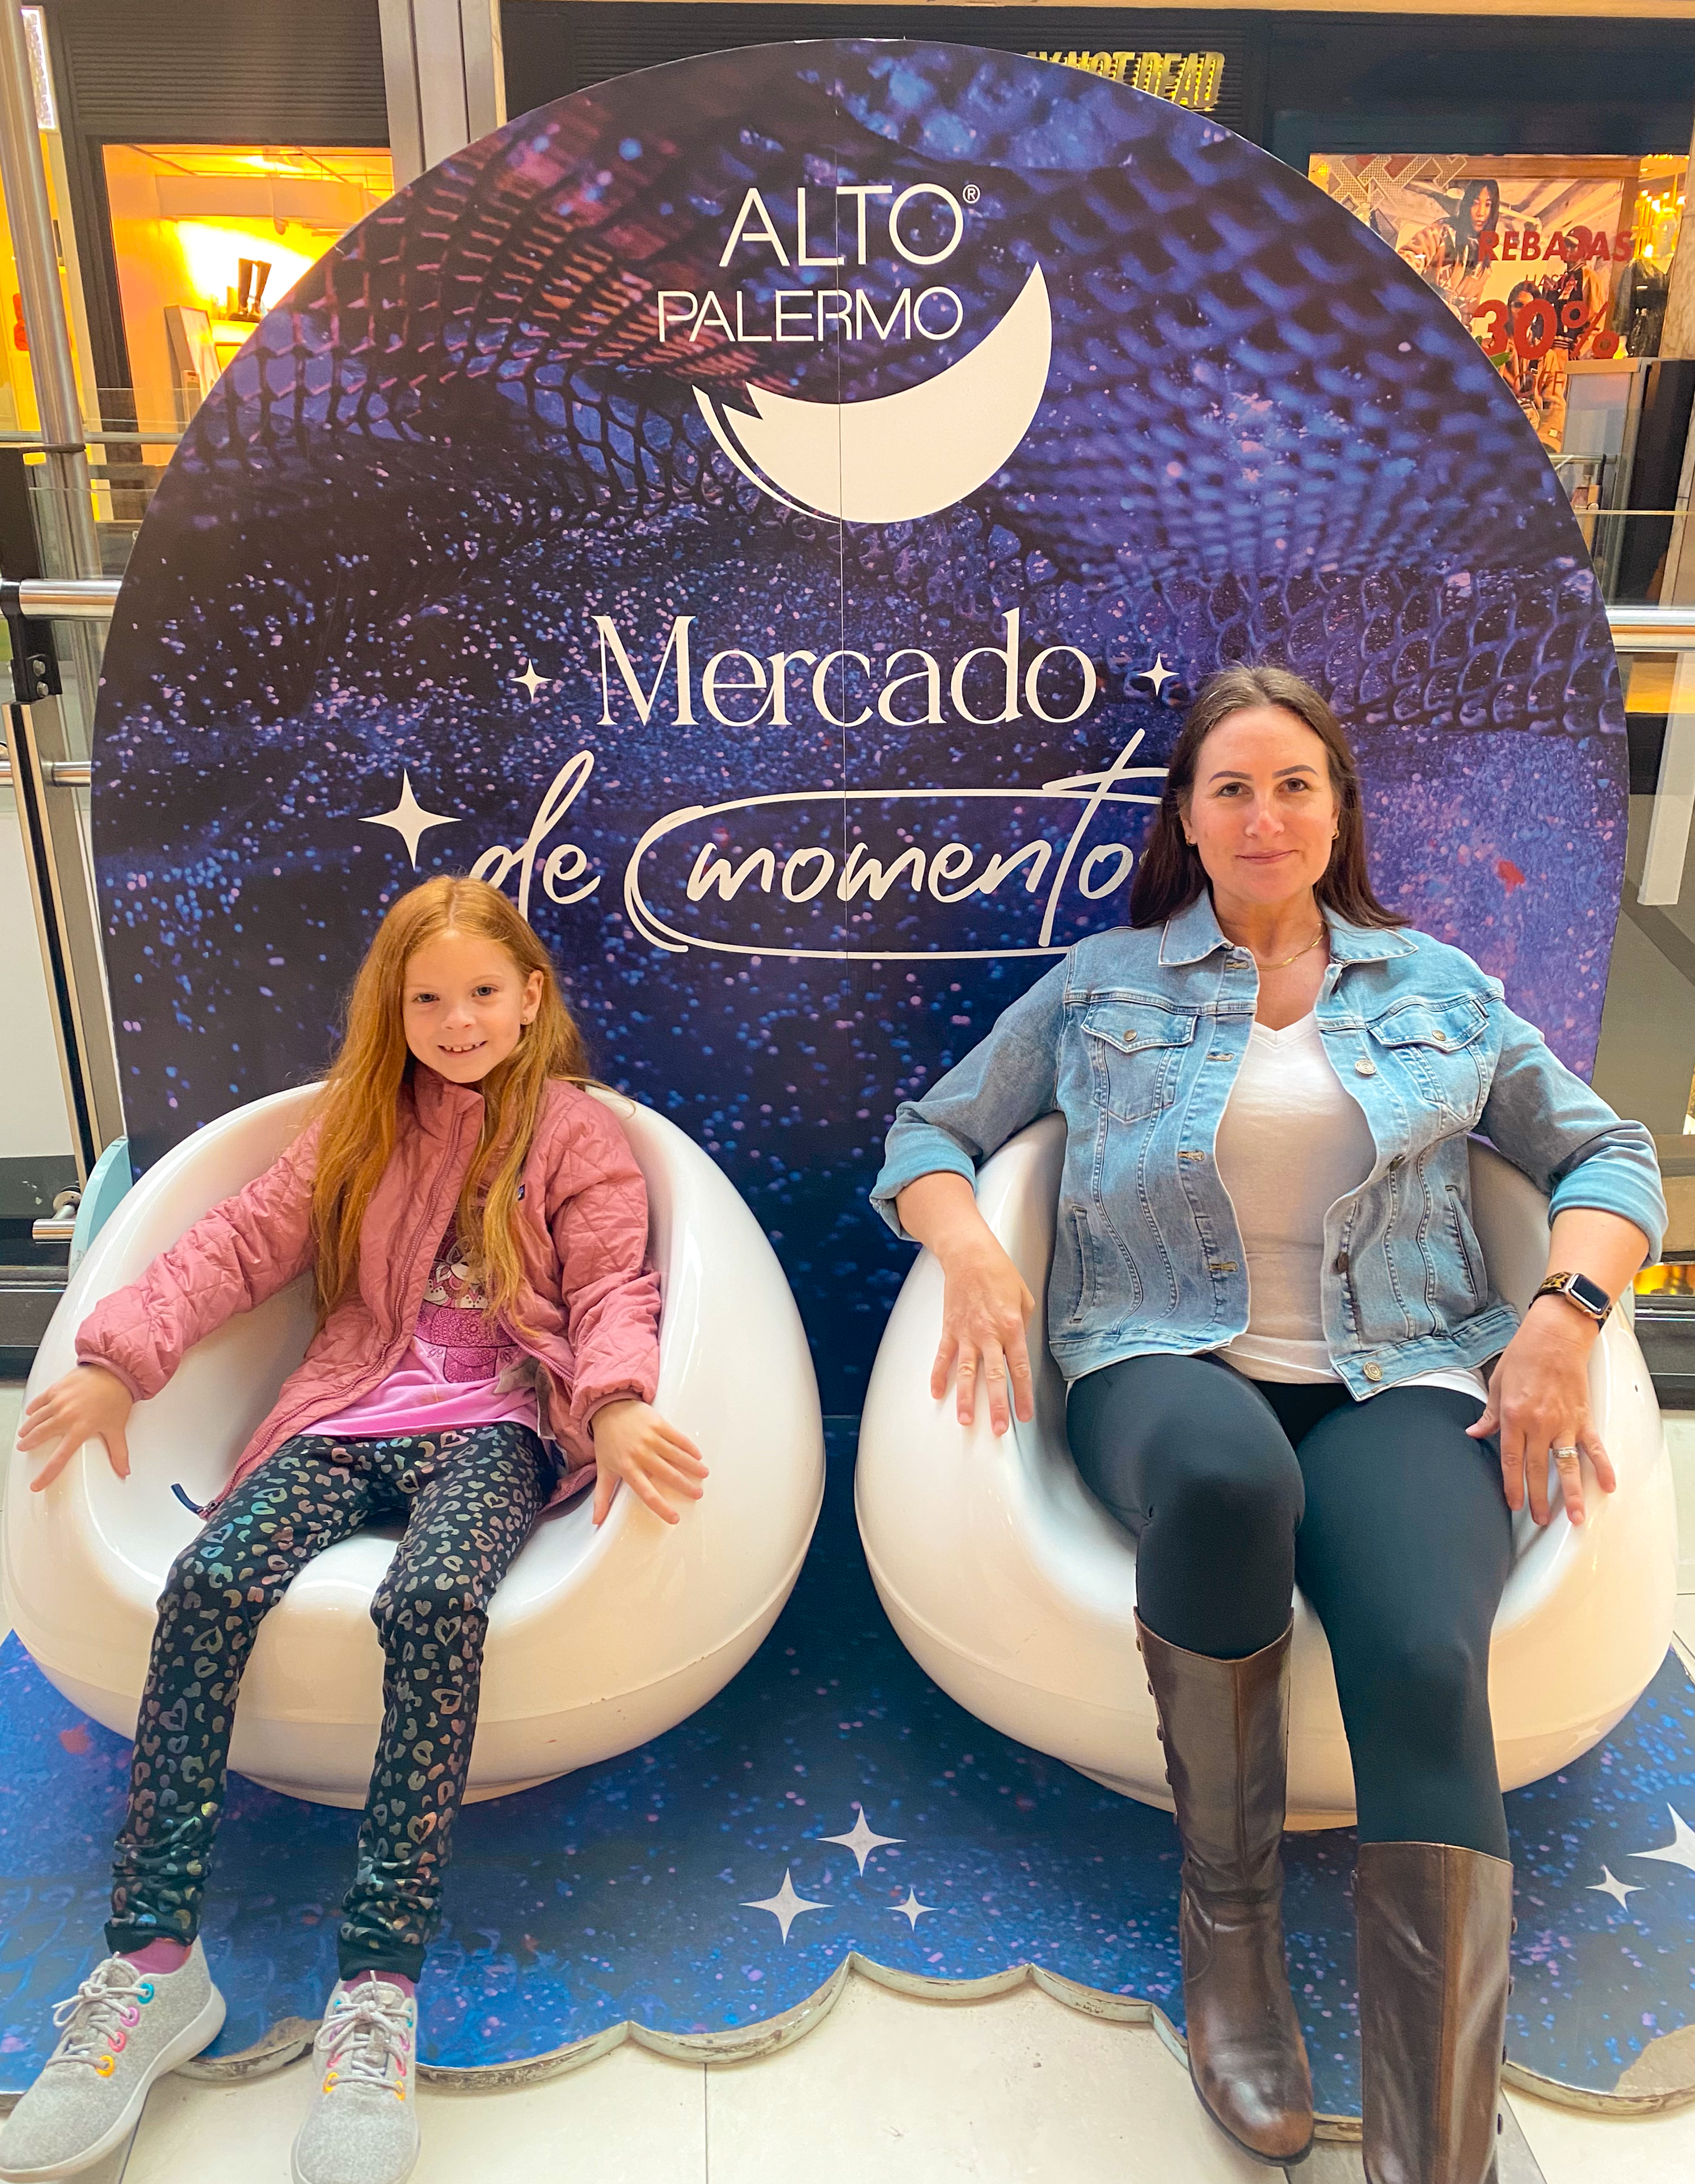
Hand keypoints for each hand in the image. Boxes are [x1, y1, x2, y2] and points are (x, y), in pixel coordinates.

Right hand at [16, 1365, 133, 1491]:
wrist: (115, 1370)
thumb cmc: (116, 1397)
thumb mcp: (117, 1428)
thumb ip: (119, 1452)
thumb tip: (124, 1470)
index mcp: (80, 1430)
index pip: (59, 1459)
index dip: (46, 1474)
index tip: (37, 1484)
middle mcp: (66, 1417)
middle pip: (40, 1436)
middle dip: (29, 1444)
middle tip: (24, 1448)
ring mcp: (58, 1402)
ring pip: (36, 1419)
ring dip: (28, 1428)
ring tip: (24, 1434)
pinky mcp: (56, 1389)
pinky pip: (39, 1401)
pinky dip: (33, 1409)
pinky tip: (30, 1413)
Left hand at [590, 1399, 706, 1525]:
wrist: (608, 1407)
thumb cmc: (606, 1442)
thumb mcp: (603, 1470)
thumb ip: (601, 1497)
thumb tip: (596, 1522)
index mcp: (627, 1468)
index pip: (647, 1493)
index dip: (661, 1507)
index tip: (675, 1518)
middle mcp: (640, 1454)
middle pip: (668, 1475)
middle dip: (685, 1486)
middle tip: (698, 1494)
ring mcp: (650, 1438)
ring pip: (676, 1456)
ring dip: (692, 1466)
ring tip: (704, 1475)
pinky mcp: (658, 1424)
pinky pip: (678, 1438)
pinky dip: (689, 1448)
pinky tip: (698, 1455)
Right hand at [933, 1231, 1036, 1435]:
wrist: (969, 1255)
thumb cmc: (999, 1272)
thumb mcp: (1024, 1297)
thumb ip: (1024, 1326)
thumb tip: (1019, 1347)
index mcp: (1012, 1327)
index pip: (1019, 1368)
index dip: (1022, 1394)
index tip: (1024, 1415)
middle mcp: (989, 1334)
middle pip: (994, 1376)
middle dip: (997, 1405)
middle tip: (999, 1428)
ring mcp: (967, 1333)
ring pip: (966, 1371)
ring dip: (965, 1398)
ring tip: (966, 1420)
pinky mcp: (950, 1328)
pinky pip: (943, 1356)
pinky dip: (938, 1375)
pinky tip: (936, 1392)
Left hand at [1468, 1296, 1614, 1526]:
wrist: (1555, 1335)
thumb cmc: (1525, 1354)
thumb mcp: (1497, 1383)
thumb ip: (1489, 1415)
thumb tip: (1476, 1433)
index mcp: (1514, 1416)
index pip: (1511, 1461)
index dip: (1512, 1486)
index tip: (1513, 1503)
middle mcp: (1539, 1423)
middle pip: (1537, 1470)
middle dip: (1538, 1498)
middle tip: (1540, 1519)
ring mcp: (1564, 1422)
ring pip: (1567, 1465)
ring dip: (1571, 1494)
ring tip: (1574, 1517)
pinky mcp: (1583, 1417)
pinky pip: (1594, 1447)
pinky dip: (1602, 1467)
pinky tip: (1607, 1485)